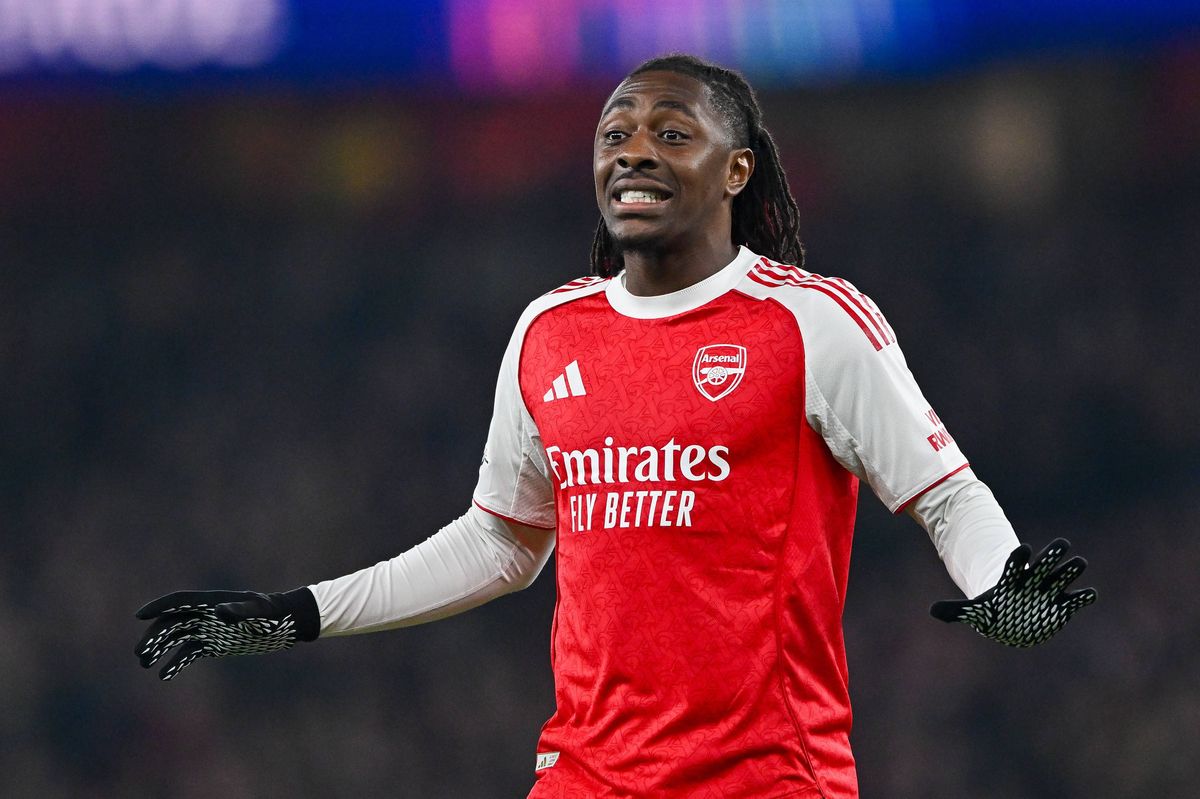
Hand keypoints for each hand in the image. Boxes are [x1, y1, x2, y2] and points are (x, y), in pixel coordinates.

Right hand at [135, 588, 319, 680]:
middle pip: (172, 623)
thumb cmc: (273, 614)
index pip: (179, 602)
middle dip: (154, 636)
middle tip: (140, 654)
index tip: (139, 616)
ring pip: (176, 639)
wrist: (286, 624)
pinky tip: (165, 675)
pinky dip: (176, 663)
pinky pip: (189, 653)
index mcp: (212, 602)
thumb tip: (218, 611)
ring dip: (160, 649)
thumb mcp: (258, 612)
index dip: (159, 607)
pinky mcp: (214, 644)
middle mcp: (206, 615)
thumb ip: (239, 611)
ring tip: (145, 664)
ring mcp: (209, 630)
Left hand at [930, 538, 1096, 646]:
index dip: (1019, 557)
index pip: (1014, 564)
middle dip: (1052, 554)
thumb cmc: (994, 612)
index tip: (1025, 548)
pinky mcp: (1061, 607)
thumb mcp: (974, 612)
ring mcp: (1048, 593)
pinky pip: (1075, 601)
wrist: (1012, 621)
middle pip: (1043, 564)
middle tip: (1062, 543)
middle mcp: (1032, 582)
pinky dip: (1082, 598)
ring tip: (1080, 562)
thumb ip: (955, 610)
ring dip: (1071, 570)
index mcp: (1011, 580)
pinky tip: (1089, 594)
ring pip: (1062, 577)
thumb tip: (932, 611)